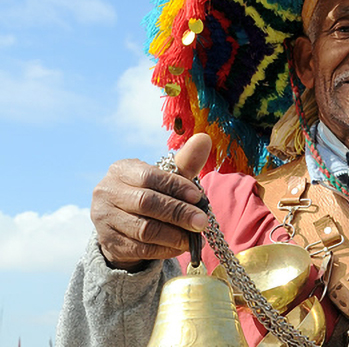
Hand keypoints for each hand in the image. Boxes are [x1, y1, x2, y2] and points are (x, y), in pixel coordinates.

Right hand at [91, 134, 211, 270]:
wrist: (124, 222)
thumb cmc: (151, 192)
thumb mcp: (166, 176)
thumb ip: (185, 161)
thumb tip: (204, 139)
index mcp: (121, 170)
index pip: (150, 177)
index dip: (176, 187)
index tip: (199, 197)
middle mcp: (107, 192)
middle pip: (147, 203)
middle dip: (179, 213)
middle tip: (202, 221)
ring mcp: (104, 219)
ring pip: (144, 229)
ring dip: (174, 235)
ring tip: (194, 237)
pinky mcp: (109, 243)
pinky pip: (141, 248)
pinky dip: (165, 248)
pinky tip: (180, 246)